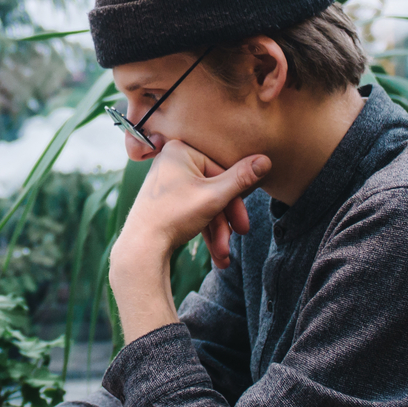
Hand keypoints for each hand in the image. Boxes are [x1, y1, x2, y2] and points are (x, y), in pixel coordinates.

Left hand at [122, 139, 267, 270]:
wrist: (141, 247)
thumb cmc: (174, 216)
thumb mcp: (214, 196)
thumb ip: (242, 178)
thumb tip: (266, 159)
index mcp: (181, 150)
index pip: (221, 171)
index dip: (235, 200)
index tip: (243, 225)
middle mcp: (172, 161)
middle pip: (213, 188)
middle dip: (225, 219)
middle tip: (237, 239)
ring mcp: (168, 181)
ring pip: (204, 203)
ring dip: (217, 230)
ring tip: (223, 255)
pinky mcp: (166, 199)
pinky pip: (192, 209)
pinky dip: (204, 229)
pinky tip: (216, 253)